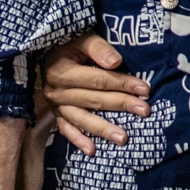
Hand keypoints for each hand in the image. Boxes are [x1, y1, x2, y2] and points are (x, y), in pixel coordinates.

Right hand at [39, 34, 149, 154]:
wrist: (45, 54)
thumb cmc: (68, 44)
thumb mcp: (80, 39)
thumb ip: (98, 48)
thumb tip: (116, 63)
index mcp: (63, 71)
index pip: (98, 80)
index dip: (122, 84)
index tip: (144, 89)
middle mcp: (57, 91)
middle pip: (94, 100)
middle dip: (121, 105)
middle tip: (144, 111)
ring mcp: (56, 106)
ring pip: (82, 119)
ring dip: (103, 129)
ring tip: (123, 138)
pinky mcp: (56, 115)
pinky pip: (66, 130)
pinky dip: (78, 141)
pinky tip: (92, 151)